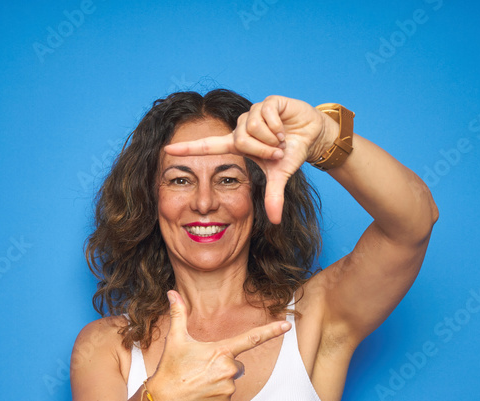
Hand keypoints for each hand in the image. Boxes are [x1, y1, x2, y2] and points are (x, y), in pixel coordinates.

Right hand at [146, 290, 290, 400]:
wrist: (164, 400)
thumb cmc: (170, 368)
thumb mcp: (175, 339)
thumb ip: (178, 314)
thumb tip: (172, 293)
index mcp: (222, 351)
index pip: (252, 339)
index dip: (271, 331)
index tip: (287, 326)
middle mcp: (229, 370)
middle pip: (237, 365)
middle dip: (223, 366)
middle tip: (202, 369)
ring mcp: (228, 388)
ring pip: (231, 381)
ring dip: (219, 381)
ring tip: (199, 382)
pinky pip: (226, 397)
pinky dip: (215, 396)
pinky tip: (200, 394)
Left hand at [164, 95, 334, 223]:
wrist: (311, 135)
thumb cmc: (290, 153)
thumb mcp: (279, 175)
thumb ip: (273, 196)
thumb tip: (275, 220)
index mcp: (238, 143)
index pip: (208, 146)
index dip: (189, 149)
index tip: (168, 149)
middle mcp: (242, 126)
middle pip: (241, 139)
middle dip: (263, 149)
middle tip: (277, 152)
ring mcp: (254, 112)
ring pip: (253, 126)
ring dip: (272, 138)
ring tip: (282, 139)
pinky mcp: (268, 101)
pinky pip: (266, 115)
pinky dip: (279, 126)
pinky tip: (285, 127)